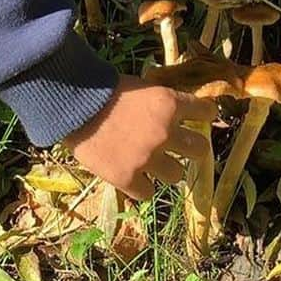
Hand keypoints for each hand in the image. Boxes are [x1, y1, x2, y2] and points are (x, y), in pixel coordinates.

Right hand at [61, 75, 217, 200]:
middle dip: (193, 148)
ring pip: (177, 175)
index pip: (205, 112)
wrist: (75, 106)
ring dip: (167, 168)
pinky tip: (133, 177)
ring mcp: (148, 158)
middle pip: (200, 150)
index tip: (203, 118)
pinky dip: (141, 185)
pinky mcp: (128, 178)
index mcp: (169, 103)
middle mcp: (165, 132)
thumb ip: (161, 104)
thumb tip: (176, 114)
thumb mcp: (142, 88)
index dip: (205, 115)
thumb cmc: (106, 90)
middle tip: (184, 147)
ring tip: (154, 164)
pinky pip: (148, 193)